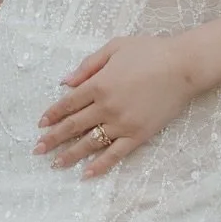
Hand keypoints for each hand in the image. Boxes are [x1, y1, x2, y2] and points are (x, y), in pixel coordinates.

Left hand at [35, 34, 201, 177]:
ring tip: (55, 164)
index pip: (68, 103)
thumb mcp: (115, 47)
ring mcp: (122, 124)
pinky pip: (115, 154)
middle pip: (73, 126)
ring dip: (70, 155)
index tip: (40, 124)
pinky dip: (99, 166)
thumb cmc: (150, 51)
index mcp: (99, 84)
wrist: (183, 66)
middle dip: (53, 139)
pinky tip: (86, 174)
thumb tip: (65, 81)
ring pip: (90, 143)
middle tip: (37, 150)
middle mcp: (106, 107)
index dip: (53, 114)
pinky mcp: (138, 135)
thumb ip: (88, 65)